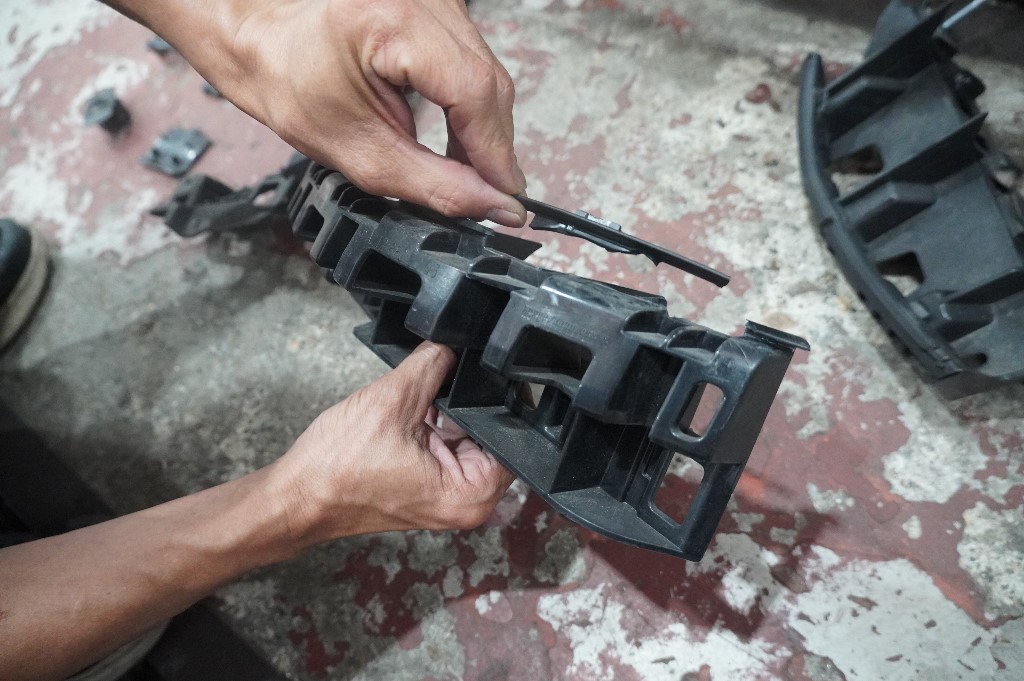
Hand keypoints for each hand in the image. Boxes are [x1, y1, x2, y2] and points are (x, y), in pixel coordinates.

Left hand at [183, 0, 527, 225]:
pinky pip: (472, 60)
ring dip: (481, 129)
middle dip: (491, 147)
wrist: (258, 35)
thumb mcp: (357, 149)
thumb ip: (433, 182)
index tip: (509, 202)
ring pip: (486, 72)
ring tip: (467, 171)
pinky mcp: (435, 5)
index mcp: (393, 21)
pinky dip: (468, 104)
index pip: (473, 92)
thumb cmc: (285, 79)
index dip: (496, 154)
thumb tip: (493, 206)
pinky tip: (455, 136)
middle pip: (488, 82)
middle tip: (490, 198)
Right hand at [271, 342, 514, 544]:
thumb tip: (454, 342)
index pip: (511, 437)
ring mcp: (446, 494)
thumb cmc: (337, 468)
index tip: (487, 369)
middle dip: (466, 403)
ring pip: (463, 436)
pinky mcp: (426, 485)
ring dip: (443, 413)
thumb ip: (433, 364)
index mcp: (471, 494)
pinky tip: (408, 413)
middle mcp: (467, 501)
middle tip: (442, 380)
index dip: (501, 398)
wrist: (296, 495)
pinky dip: (430, 424)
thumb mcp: (393, 401)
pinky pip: (443, 445)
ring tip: (412, 406)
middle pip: (488, 435)